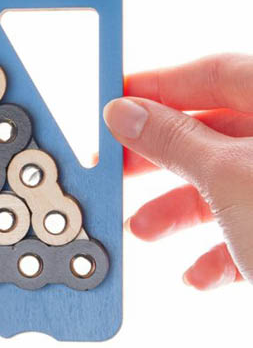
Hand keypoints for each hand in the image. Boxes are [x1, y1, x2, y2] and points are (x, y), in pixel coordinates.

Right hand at [103, 54, 252, 289]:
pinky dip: (221, 248)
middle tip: (120, 168)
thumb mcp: (228, 177)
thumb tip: (126, 113)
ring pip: (232, 183)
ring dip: (181, 209)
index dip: (157, 86)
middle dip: (162, 158)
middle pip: (217, 132)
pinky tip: (198, 273)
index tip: (114, 103)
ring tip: (145, 231)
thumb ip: (172, 140)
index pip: (214, 73)